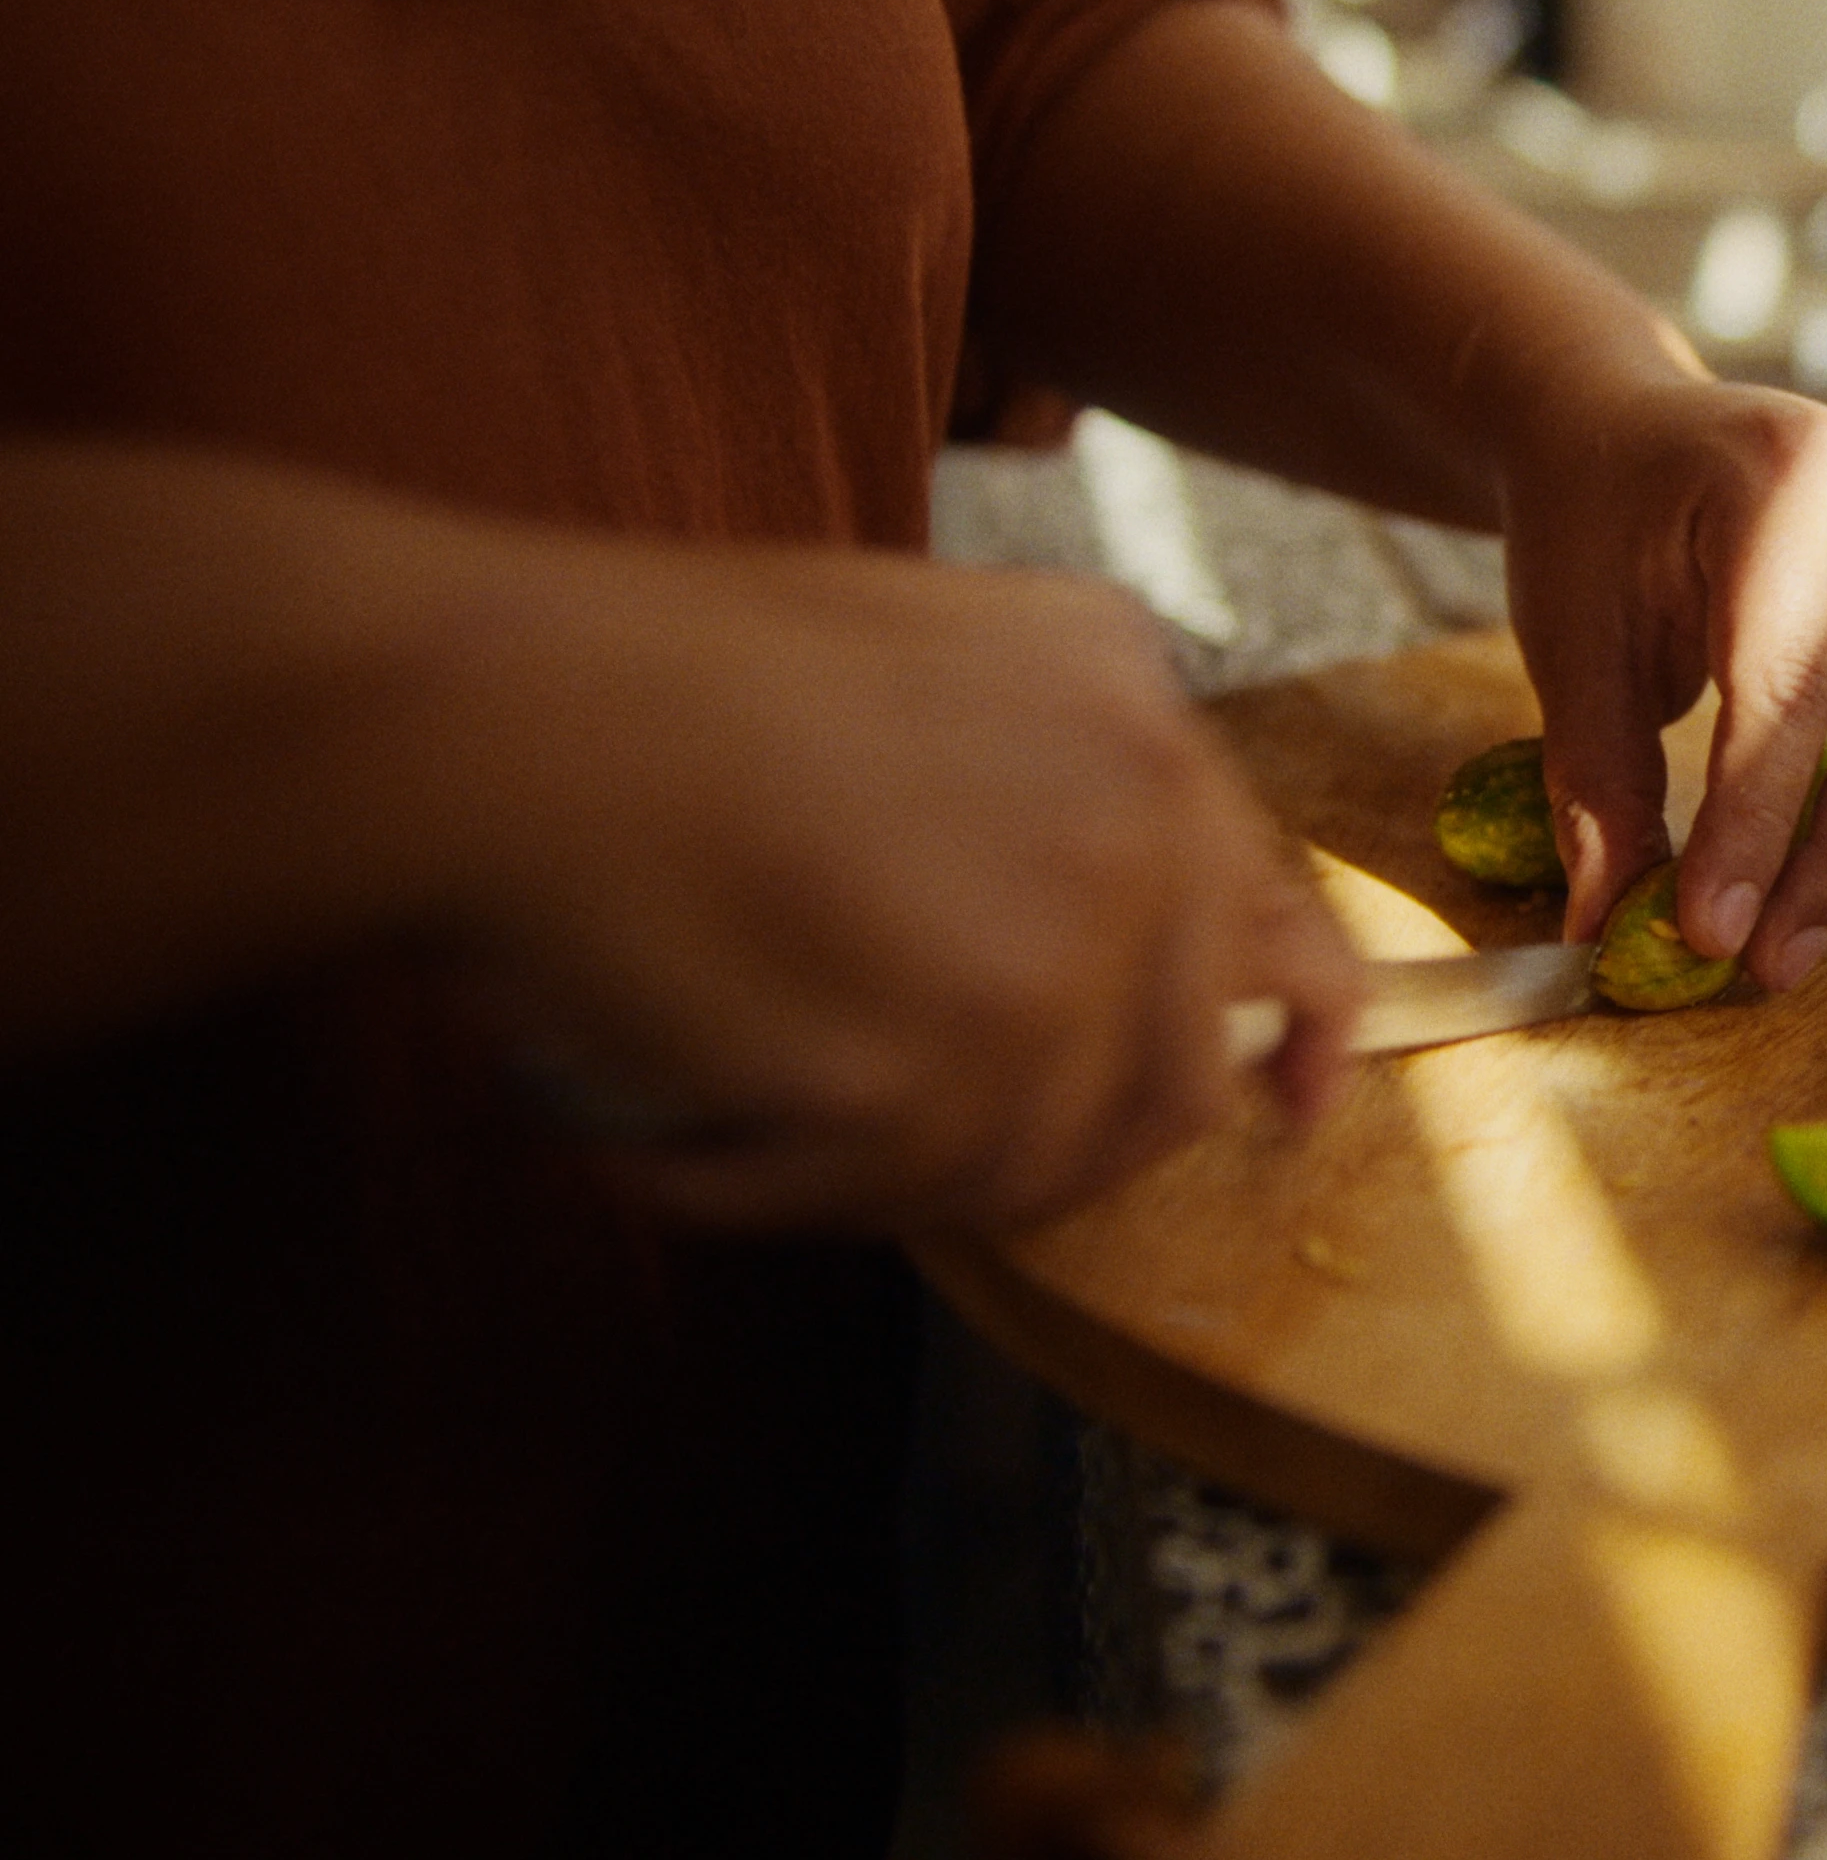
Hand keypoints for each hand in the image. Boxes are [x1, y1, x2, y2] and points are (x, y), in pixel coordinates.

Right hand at [442, 544, 1364, 1233]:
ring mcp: (1050, 949)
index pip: (1278, 915)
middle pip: (1169, 1081)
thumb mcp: (933, 658)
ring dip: (889, 1173)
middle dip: (1051, 1141)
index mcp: (1133, 702)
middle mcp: (1133, 815)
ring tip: (748, 1105)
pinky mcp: (935, 1070)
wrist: (495, 711)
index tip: (1290, 1108)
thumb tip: (1160, 965)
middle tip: (899, 1138)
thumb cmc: (654, 685)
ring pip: (1030, 1165)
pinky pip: (882, 1201)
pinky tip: (671, 1124)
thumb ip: (1065, 786)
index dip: (1297, 1033)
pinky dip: (766, 1189)